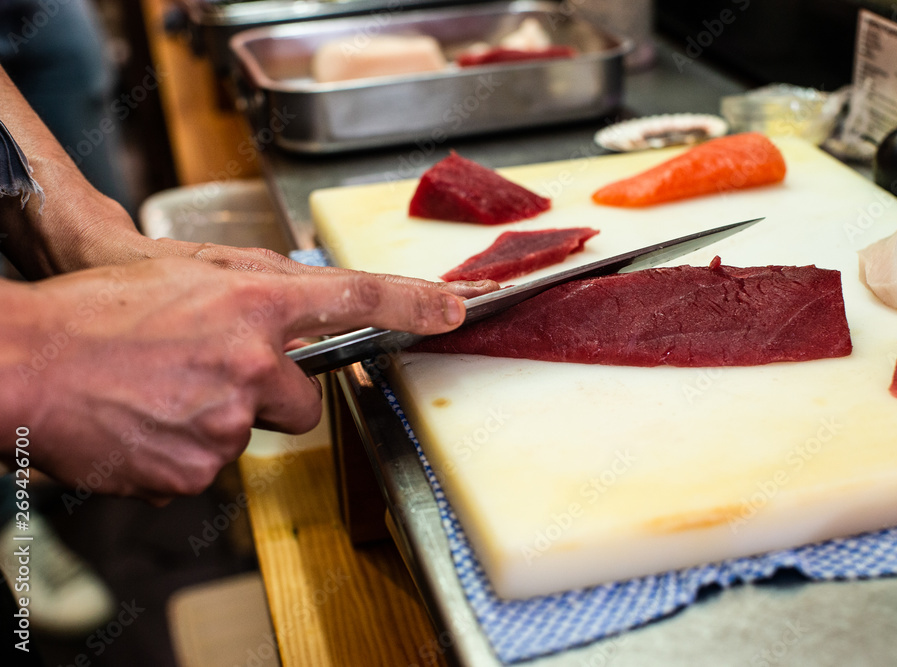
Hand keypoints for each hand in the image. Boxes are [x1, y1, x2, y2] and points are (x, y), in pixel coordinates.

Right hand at [11, 257, 482, 502]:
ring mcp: (225, 424)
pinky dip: (190, 449)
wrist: (26, 367)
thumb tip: (305, 294)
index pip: (354, 300)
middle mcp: (251, 366)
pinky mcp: (196, 471)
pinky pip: (215, 465)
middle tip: (210, 372)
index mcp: (251, 307)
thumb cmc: (98, 314)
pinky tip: (151, 422)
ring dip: (224, 419)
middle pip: (305, 399)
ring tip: (165, 392)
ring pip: (255, 433)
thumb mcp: (184, 273)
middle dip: (272, 392)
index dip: (412, 305)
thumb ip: (256, 284)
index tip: (454, 309)